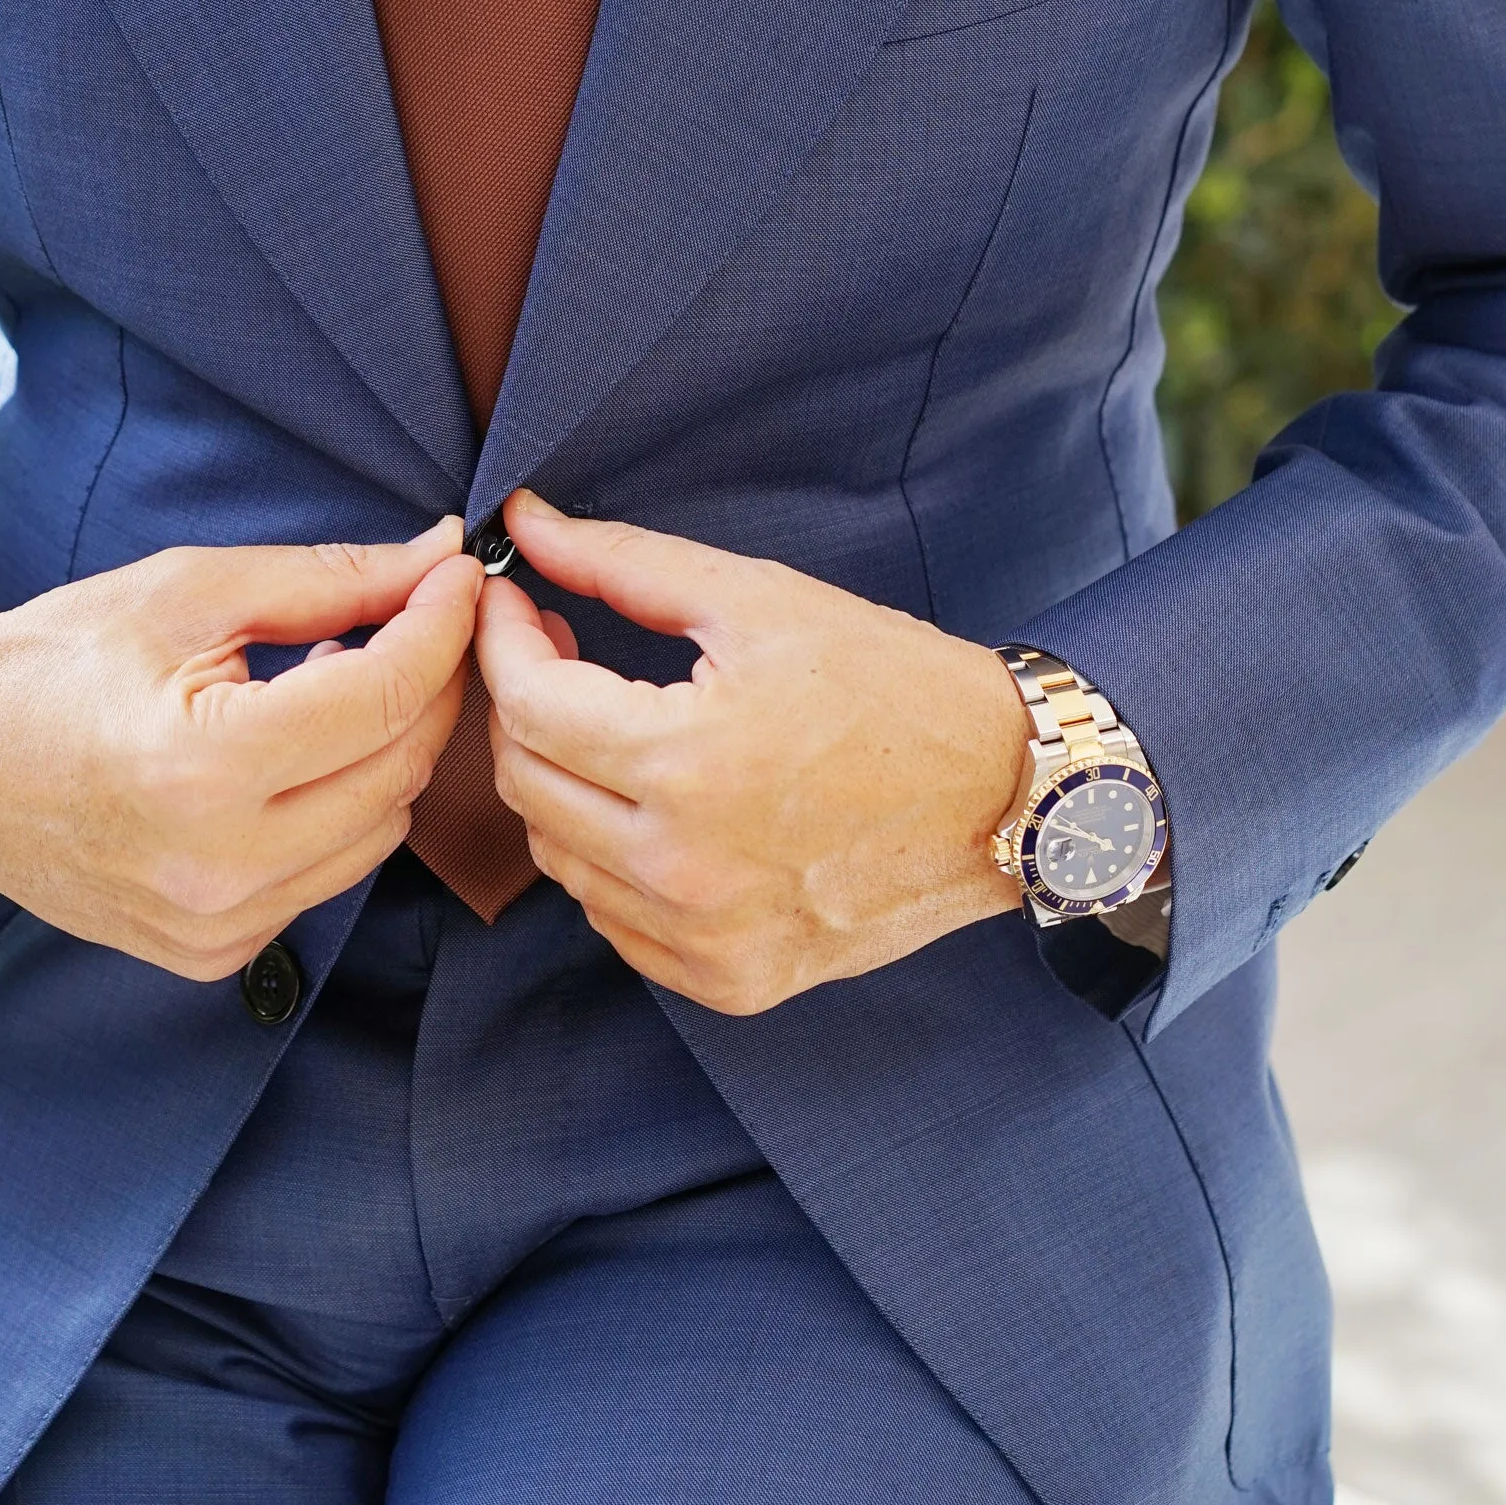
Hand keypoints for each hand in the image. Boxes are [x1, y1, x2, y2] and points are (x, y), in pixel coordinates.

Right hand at [0, 522, 479, 978]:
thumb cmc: (54, 660)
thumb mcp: (187, 591)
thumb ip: (326, 581)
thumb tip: (436, 558)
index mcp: (203, 768)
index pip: (383, 696)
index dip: (440, 624)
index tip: (460, 574)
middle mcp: (218, 868)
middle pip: (400, 767)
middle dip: (426, 682)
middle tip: (413, 614)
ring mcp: (217, 925)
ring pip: (382, 829)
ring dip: (385, 749)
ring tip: (333, 681)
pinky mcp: (214, 953)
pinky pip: (329, 873)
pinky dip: (340, 807)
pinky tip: (294, 751)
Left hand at [476, 493, 1026, 1014]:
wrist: (1003, 793)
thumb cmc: (889, 681)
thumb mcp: (757, 600)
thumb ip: (622, 561)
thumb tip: (522, 522)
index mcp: (689, 763)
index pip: (528, 707)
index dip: (502, 642)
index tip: (512, 602)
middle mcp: (685, 868)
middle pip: (526, 784)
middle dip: (524, 705)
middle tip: (559, 650)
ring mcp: (705, 937)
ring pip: (558, 859)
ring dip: (561, 782)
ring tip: (610, 724)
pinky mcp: (728, 981)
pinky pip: (612, 919)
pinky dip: (608, 859)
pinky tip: (652, 804)